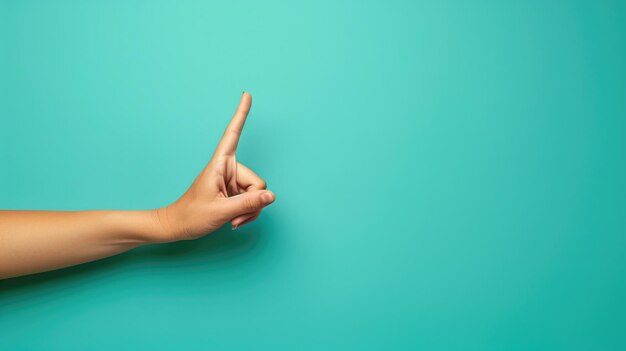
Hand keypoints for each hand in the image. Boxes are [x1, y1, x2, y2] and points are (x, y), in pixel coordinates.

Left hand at [152, 92, 274, 241]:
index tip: (247, 95)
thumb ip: (248, 203)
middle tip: (236, 216)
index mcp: (220, 164)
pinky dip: (248, 213)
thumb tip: (272, 196)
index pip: (233, 134)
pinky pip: (253, 201)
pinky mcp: (234, 193)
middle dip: (253, 202)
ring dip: (250, 210)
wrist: (178, 227)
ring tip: (233, 219)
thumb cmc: (191, 216)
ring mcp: (232, 182)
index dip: (241, 115)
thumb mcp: (221, 211)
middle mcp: (229, 169)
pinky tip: (235, 220)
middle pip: (258, 183)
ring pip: (258, 194)